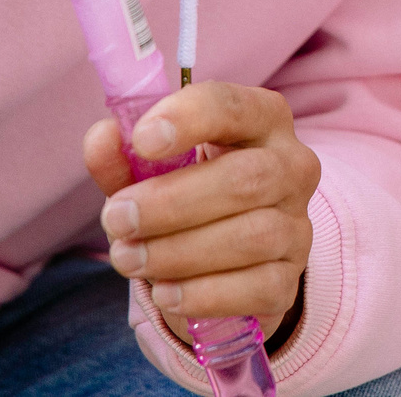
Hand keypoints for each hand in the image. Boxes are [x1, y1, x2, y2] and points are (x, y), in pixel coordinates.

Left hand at [87, 81, 320, 337]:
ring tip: (128, 258)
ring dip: (178, 251)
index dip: (189, 118)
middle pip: (246, 178)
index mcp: (262, 119)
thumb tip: (102, 138)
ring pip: (252, 236)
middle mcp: (292, 166)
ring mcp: (297, 226)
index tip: (141, 140)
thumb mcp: (152, 170)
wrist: (224, 260)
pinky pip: (257, 287)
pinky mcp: (289, 280)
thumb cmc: (187, 194)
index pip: (234, 106)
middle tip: (116, 219)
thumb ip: (124, 155)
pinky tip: (164, 292)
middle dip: (171, 202)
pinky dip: (203, 293)